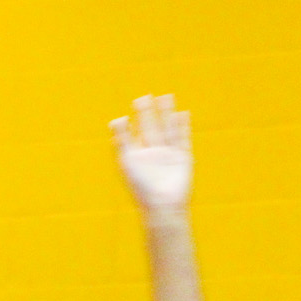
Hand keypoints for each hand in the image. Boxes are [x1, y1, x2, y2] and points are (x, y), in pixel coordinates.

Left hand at [112, 94, 191, 217]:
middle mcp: (152, 154)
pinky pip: (182, 138)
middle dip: (147, 114)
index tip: (130, 108)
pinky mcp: (183, 157)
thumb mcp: (127, 160)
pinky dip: (183, 126)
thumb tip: (117, 118)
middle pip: (150, 128)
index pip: (133, 135)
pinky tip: (182, 113)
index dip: (131, 123)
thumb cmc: (141, 186)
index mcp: (137, 157)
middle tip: (144, 96)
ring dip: (166, 114)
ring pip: (167, 129)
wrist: (162, 204)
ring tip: (166, 97)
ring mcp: (168, 155)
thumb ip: (122, 139)